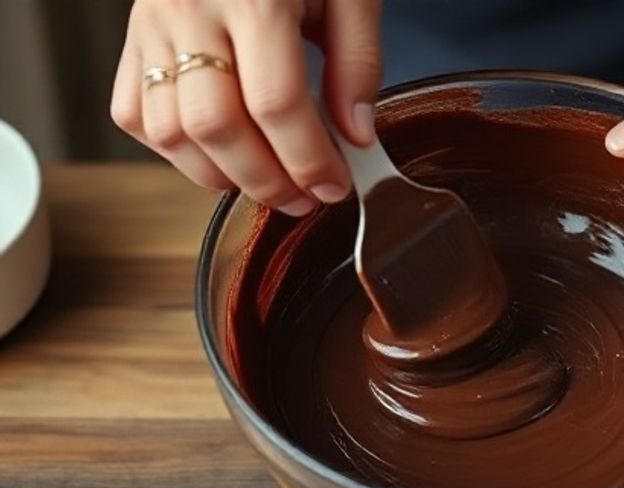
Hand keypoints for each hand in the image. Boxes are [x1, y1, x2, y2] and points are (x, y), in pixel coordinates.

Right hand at [111, 0, 381, 215]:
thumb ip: (358, 63)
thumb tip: (356, 137)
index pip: (277, 105)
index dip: (308, 161)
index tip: (334, 188)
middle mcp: (192, 10)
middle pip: (216, 127)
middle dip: (266, 181)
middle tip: (303, 199)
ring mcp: (152, 24)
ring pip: (169, 130)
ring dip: (220, 175)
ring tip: (266, 183)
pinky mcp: (132, 35)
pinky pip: (135, 112)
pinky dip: (173, 149)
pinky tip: (217, 153)